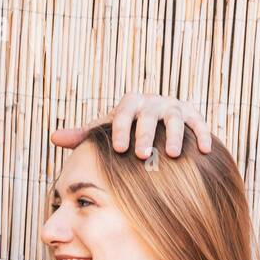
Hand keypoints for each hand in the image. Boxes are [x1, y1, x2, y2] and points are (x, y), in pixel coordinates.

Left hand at [50, 93, 212, 158]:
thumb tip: (54, 137)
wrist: (157, 125)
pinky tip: (205, 151)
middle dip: (146, 135)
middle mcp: (151, 103)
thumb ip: (83, 136)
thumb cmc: (126, 131)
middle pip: (148, 116)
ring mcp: (173, 108)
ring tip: (174, 155)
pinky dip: (203, 135)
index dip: (121, 129)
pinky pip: (199, 123)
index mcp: (129, 104)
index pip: (122, 113)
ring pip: (175, 119)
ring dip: (176, 136)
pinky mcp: (192, 115)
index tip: (119, 149)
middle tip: (142, 156)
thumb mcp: (106, 132)